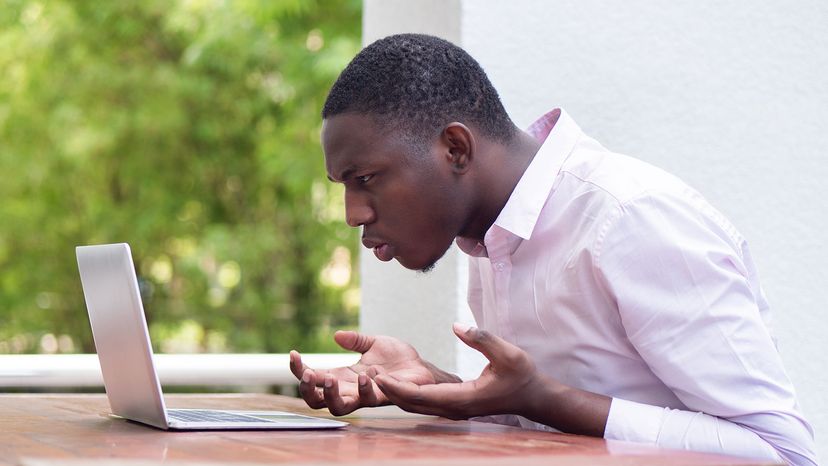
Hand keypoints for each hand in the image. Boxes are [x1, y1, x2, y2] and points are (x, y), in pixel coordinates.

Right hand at [290, 330, 459, 415]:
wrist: (421, 367)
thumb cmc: (396, 358)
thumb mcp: (372, 343)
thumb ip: (355, 340)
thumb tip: (336, 336)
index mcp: (341, 376)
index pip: (312, 377)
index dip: (298, 369)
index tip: (293, 354)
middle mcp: (348, 390)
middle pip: (316, 401)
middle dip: (307, 390)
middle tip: (308, 374)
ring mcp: (364, 396)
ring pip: (338, 408)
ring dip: (330, 394)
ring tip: (329, 378)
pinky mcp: (382, 397)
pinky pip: (368, 399)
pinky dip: (365, 388)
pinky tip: (368, 373)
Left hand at [373, 323, 610, 435]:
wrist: (533, 395)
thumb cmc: (522, 374)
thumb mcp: (507, 352)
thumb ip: (481, 338)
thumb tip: (457, 325)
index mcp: (463, 398)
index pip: (423, 396)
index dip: (398, 388)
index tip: (379, 378)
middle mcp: (454, 408)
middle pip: (413, 403)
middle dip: (389, 391)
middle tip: (365, 376)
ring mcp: (454, 408)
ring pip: (417, 405)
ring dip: (395, 393)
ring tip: (373, 377)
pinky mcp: (455, 404)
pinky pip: (425, 401)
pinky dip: (407, 393)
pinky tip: (394, 382)